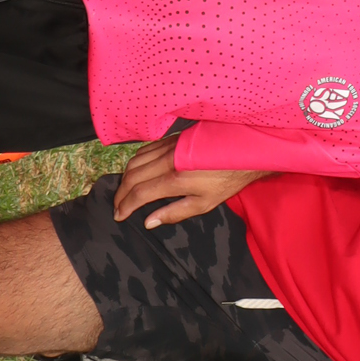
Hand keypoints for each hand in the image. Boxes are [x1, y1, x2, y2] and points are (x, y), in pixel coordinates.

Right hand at [113, 141, 260, 227]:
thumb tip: (149, 221)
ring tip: (123, 192)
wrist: (242, 152)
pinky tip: (135, 172)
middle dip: (120, 193)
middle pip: (132, 176)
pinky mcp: (172, 139)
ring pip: (135, 161)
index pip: (140, 193)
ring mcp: (169, 147)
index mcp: (176, 179)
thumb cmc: (225, 181)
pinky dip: (135, 162)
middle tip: (117, 206)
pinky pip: (145, 150)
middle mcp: (169, 160)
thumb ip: (174, 213)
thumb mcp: (204, 204)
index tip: (118, 216)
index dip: (125, 206)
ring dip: (125, 177)